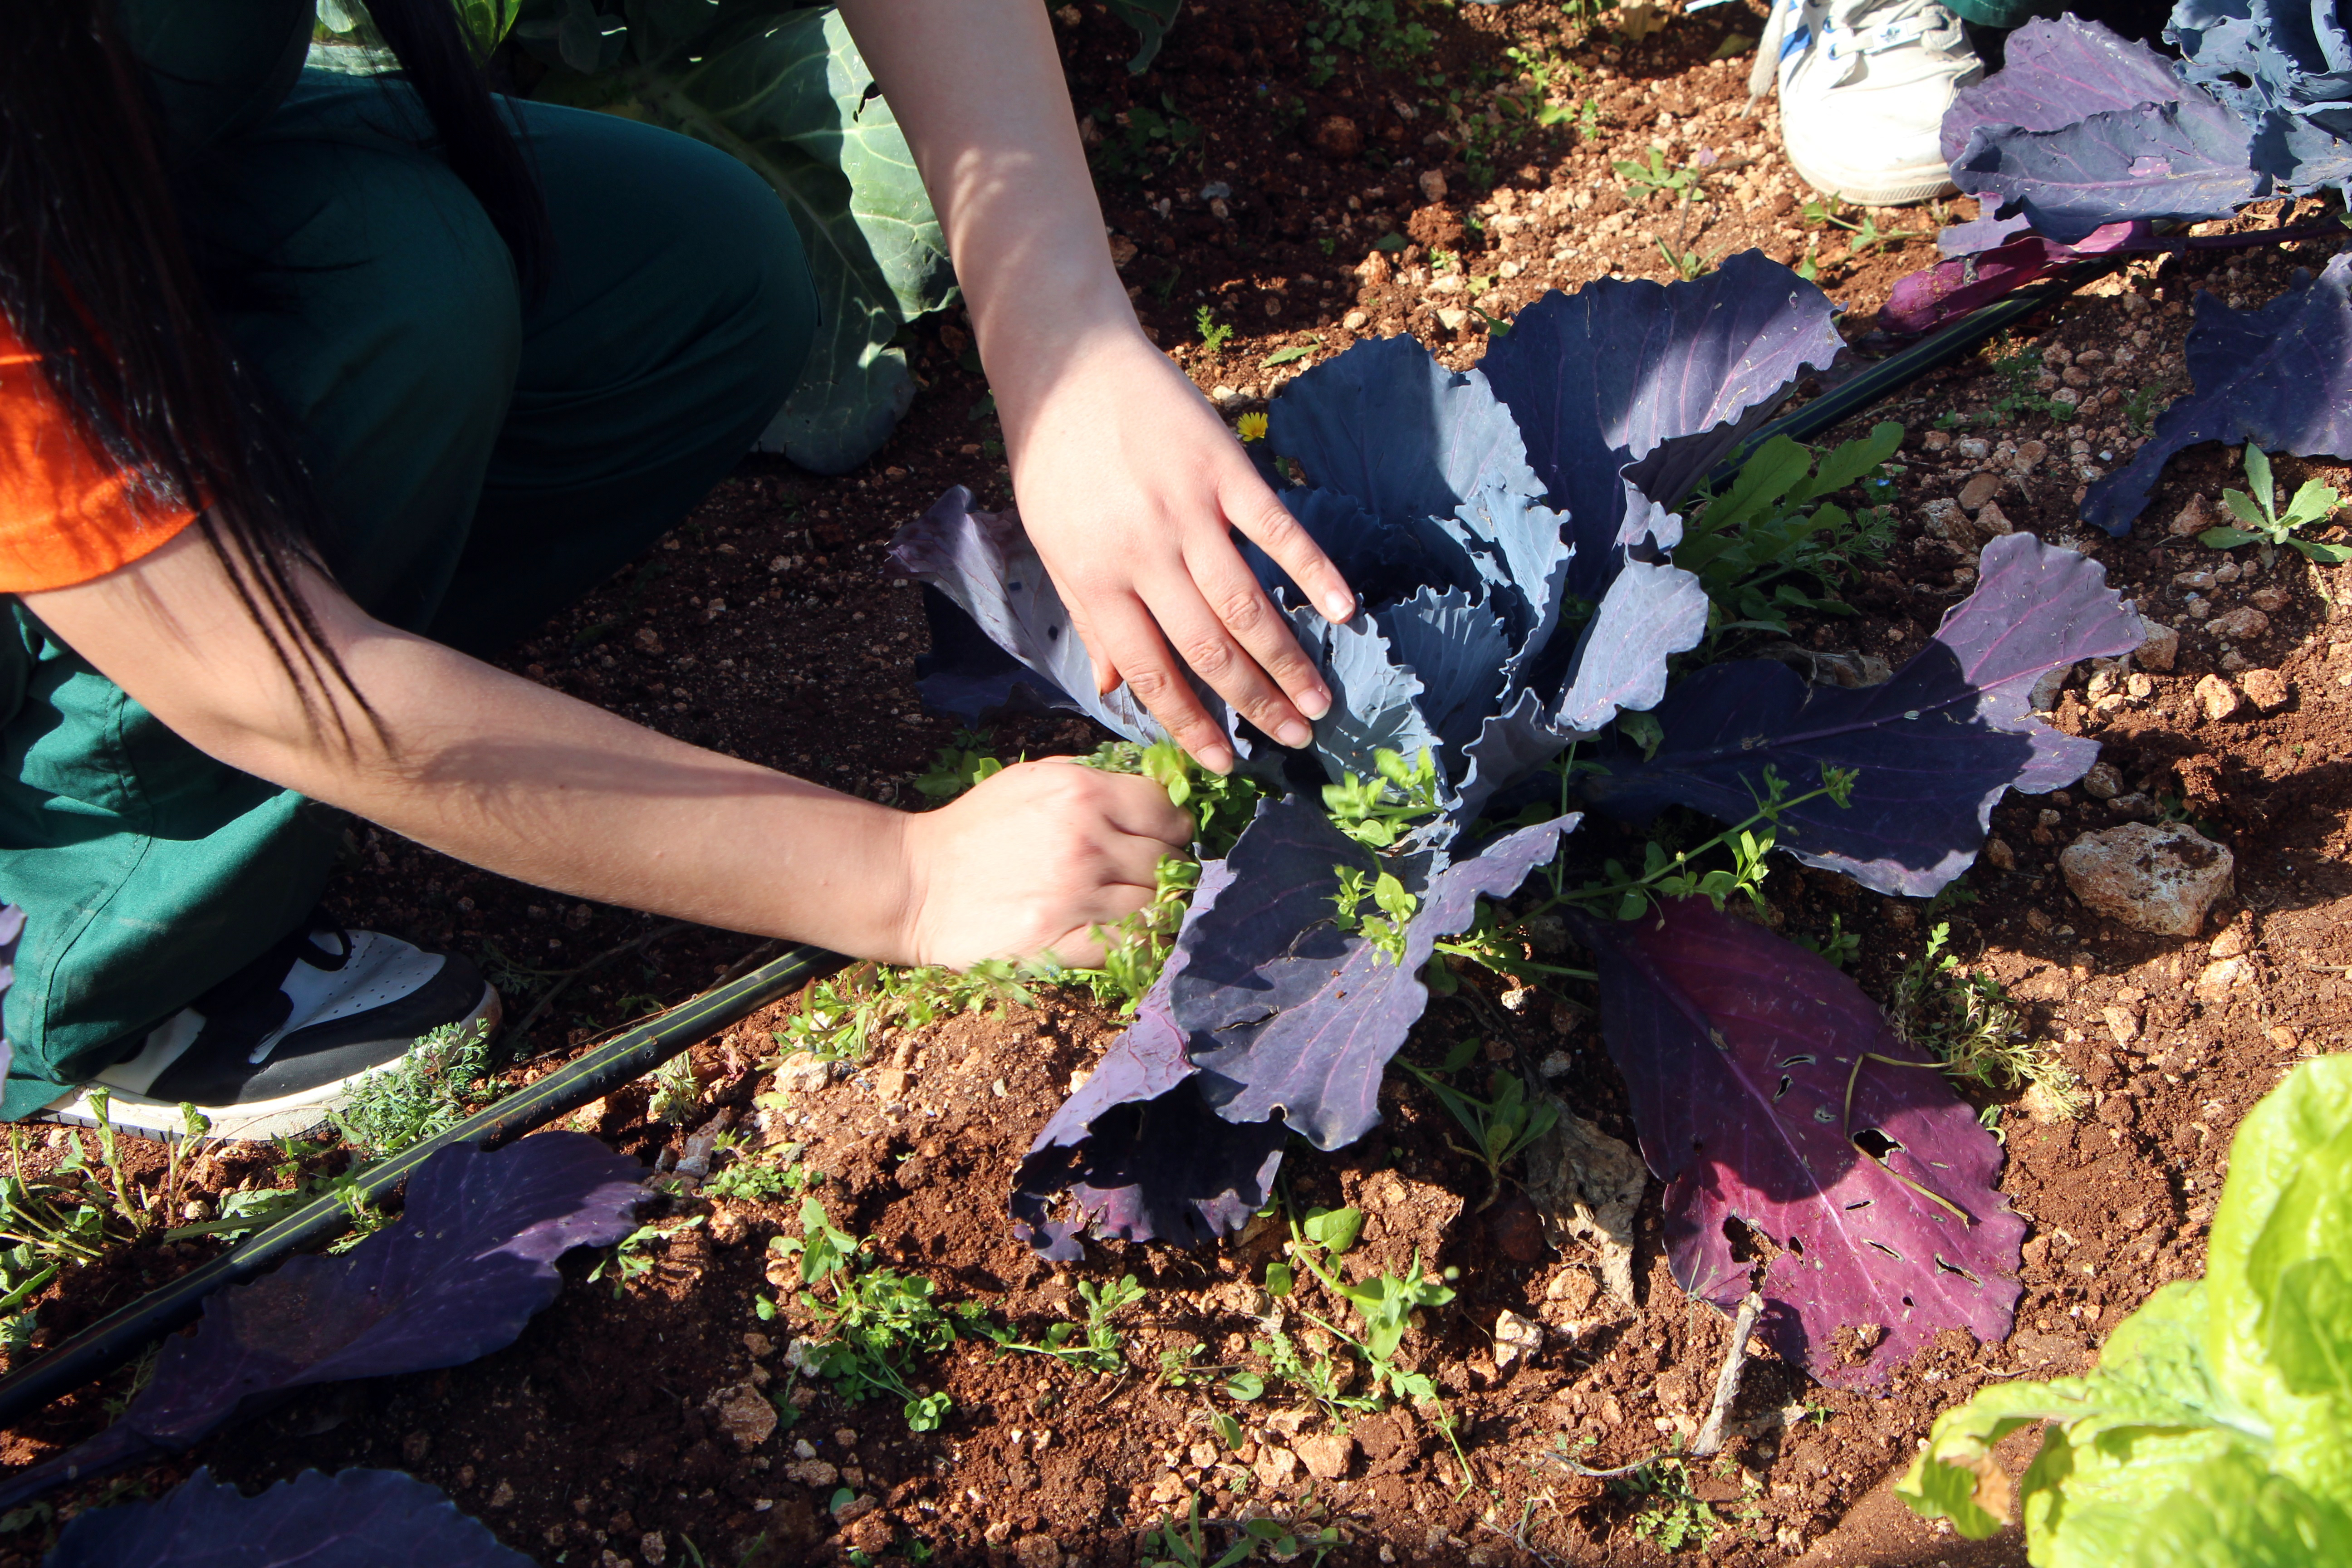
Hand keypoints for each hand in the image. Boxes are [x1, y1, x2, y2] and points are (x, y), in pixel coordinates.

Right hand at [894, 758, 1192, 968]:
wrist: (917, 884)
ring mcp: (1076, 895)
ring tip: (1134, 906)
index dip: (1172, 827)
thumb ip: (1095, 778)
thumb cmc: (977, 828)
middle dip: (1166, 870)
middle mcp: (1087, 841)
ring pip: (1158, 906)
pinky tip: (1123, 935)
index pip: (1168, 811)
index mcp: (1082, 792)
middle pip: (1170, 861)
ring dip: (1155, 909)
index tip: (1161, 838)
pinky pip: (1133, 947)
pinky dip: (1138, 943)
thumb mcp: (1033, 779)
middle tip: (1144, 877)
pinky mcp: (1061, 942)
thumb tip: (1158, 789)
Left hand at [1001, 329, 1355, 772]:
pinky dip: (1314, 569)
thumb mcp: (1055, 546)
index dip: (1191, 723)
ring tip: (1321, 701)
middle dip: (1255, 705)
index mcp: (1097, 579)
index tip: (1224, 762)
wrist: (1065, 364)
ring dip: (1288, 659)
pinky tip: (1343, 609)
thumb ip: (1090, 617)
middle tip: (1296, 741)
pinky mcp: (1224, 467)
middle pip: (1209, 648)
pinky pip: (1277, 529)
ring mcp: (1188, 509)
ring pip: (1247, 603)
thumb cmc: (1055, 461)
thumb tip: (1114, 690)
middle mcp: (1144, 553)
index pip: (1152, 672)